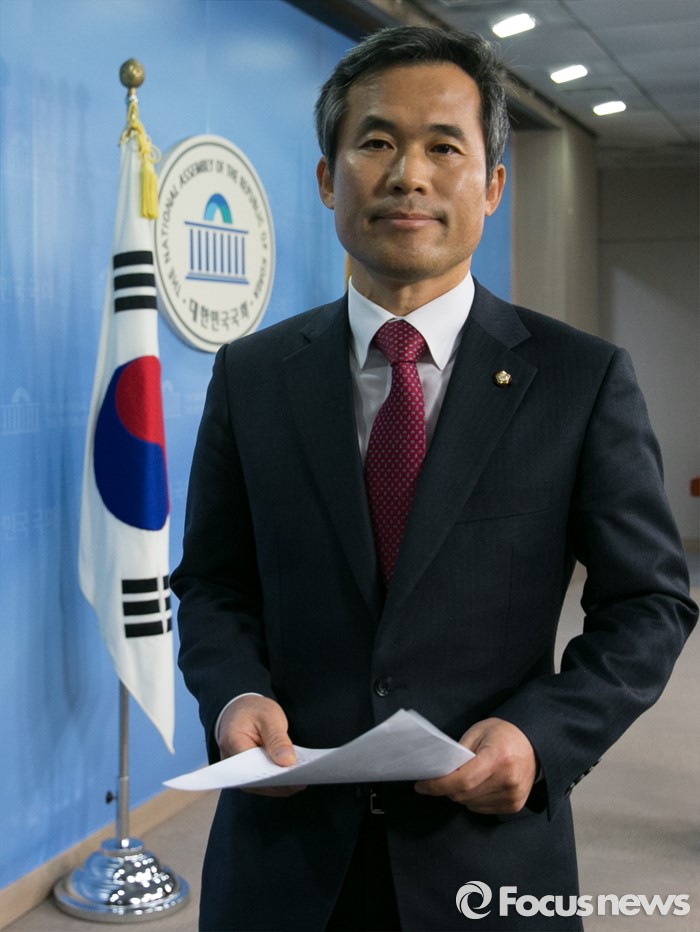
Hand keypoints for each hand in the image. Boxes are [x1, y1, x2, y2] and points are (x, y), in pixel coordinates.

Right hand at [218, 695, 305, 796]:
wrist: (241, 709)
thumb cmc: (254, 710)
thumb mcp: (269, 717)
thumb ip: (277, 739)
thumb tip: (287, 762)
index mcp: (232, 741)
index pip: (250, 766)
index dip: (271, 774)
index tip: (291, 775)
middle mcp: (229, 760)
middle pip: (254, 780)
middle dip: (277, 783)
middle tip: (300, 781)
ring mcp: (236, 769)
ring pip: (258, 785)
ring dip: (278, 785)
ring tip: (300, 781)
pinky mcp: (246, 773)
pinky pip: (260, 782)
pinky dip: (276, 781)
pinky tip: (292, 778)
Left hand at [414, 718, 536, 813]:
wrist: (534, 744)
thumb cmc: (502, 734)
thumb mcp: (478, 732)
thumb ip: (459, 752)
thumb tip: (439, 773)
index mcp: (498, 758)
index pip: (462, 780)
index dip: (438, 785)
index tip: (421, 785)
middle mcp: (508, 780)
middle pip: (463, 795)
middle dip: (446, 788)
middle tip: (440, 776)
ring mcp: (513, 796)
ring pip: (470, 804)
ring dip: (459, 794)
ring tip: (465, 776)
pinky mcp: (514, 806)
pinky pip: (481, 809)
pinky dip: (472, 799)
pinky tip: (478, 784)